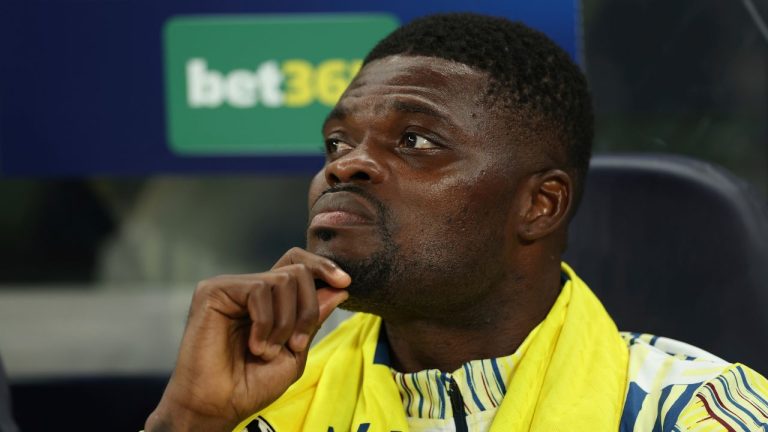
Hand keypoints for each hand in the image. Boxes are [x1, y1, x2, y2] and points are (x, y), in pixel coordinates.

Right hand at [145, 248, 350, 431]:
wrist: (220, 406)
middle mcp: (250, 288)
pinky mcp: (214, 291)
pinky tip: (255, 345)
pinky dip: (266, 322)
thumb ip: (315, 318)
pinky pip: (259, 289)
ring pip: (283, 280)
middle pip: (297, 270)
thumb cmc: (251, 385)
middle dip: (307, 309)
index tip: (345, 283)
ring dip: (285, 322)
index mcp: (269, 300)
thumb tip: (341, 287)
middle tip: (294, 343)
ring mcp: (231, 287)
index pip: (298, 264)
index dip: (323, 266)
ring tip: (267, 350)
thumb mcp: (296, 351)